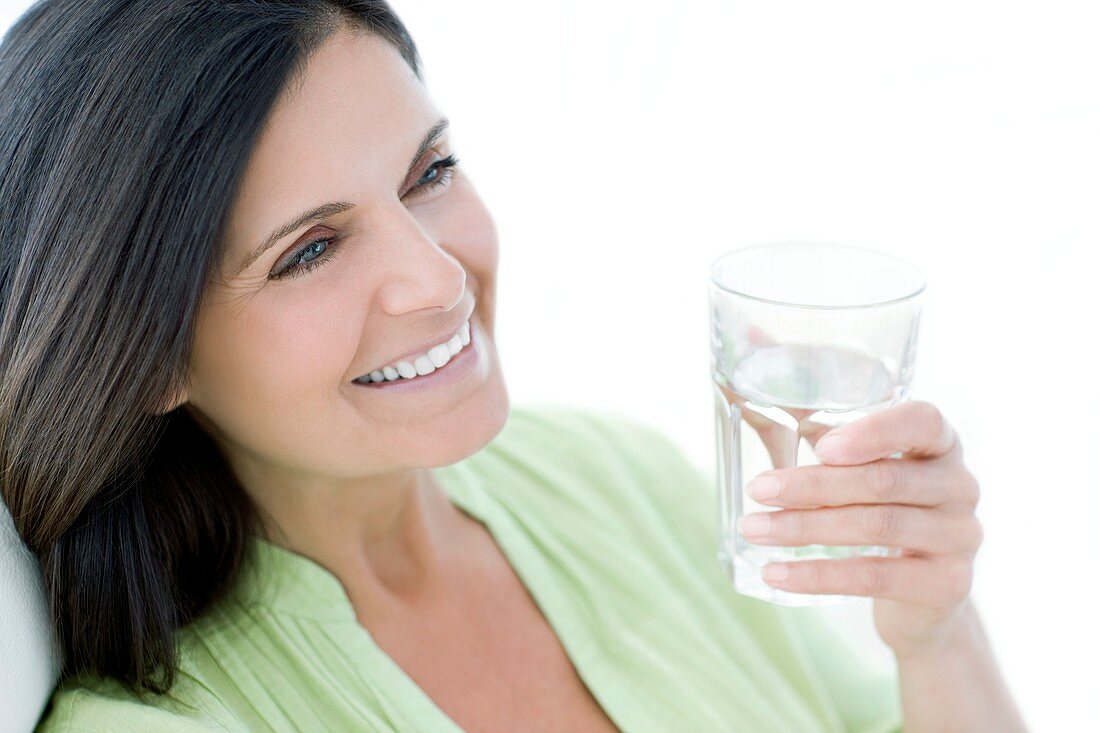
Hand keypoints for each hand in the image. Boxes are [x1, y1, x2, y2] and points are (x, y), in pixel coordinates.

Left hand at [737, 400, 983, 658]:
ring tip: (754, 529)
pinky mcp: (946, 584)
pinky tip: (776, 574)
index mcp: (941, 445)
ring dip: (805, 528)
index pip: (923, 422)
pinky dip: (818, 575)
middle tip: (758, 489)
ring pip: (876, 527)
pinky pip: (874, 577)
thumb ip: (824, 435)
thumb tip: (757, 378)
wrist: (926, 599)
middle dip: (812, 485)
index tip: (821, 447)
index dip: (875, 432)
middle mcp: (960, 486)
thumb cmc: (881, 512)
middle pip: (884, 480)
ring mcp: (960, 537)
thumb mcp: (865, 472)